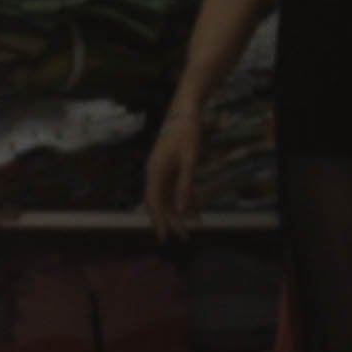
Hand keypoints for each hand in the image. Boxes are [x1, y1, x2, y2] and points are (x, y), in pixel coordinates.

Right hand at [142, 103, 205, 237]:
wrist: (184, 113)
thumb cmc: (186, 134)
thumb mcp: (189, 160)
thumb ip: (185, 186)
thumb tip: (182, 211)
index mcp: (154, 172)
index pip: (154, 202)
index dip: (158, 221)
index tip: (164, 237)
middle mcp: (155, 174)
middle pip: (161, 203)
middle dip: (173, 221)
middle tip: (186, 237)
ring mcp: (162, 172)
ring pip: (169, 198)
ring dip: (180, 212)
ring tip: (195, 225)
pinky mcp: (170, 170)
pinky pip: (176, 190)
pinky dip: (185, 199)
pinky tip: (197, 209)